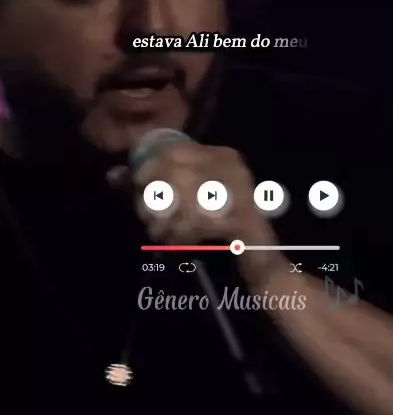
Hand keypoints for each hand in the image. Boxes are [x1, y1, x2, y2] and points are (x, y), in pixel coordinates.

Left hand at [110, 141, 285, 284]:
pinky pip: (198, 223)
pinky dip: (180, 236)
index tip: (137, 188)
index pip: (173, 150)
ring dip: (165, 221)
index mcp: (222, 156)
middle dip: (152, 196)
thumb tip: (112, 174)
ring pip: (183, 198)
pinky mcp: (245, 219)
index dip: (147, 169)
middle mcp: (234, 167)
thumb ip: (149, 188)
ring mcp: (243, 192)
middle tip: (147, 218)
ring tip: (160, 235)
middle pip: (176, 172)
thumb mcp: (182, 205)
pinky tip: (175, 246)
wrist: (259, 264)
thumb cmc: (215, 231)